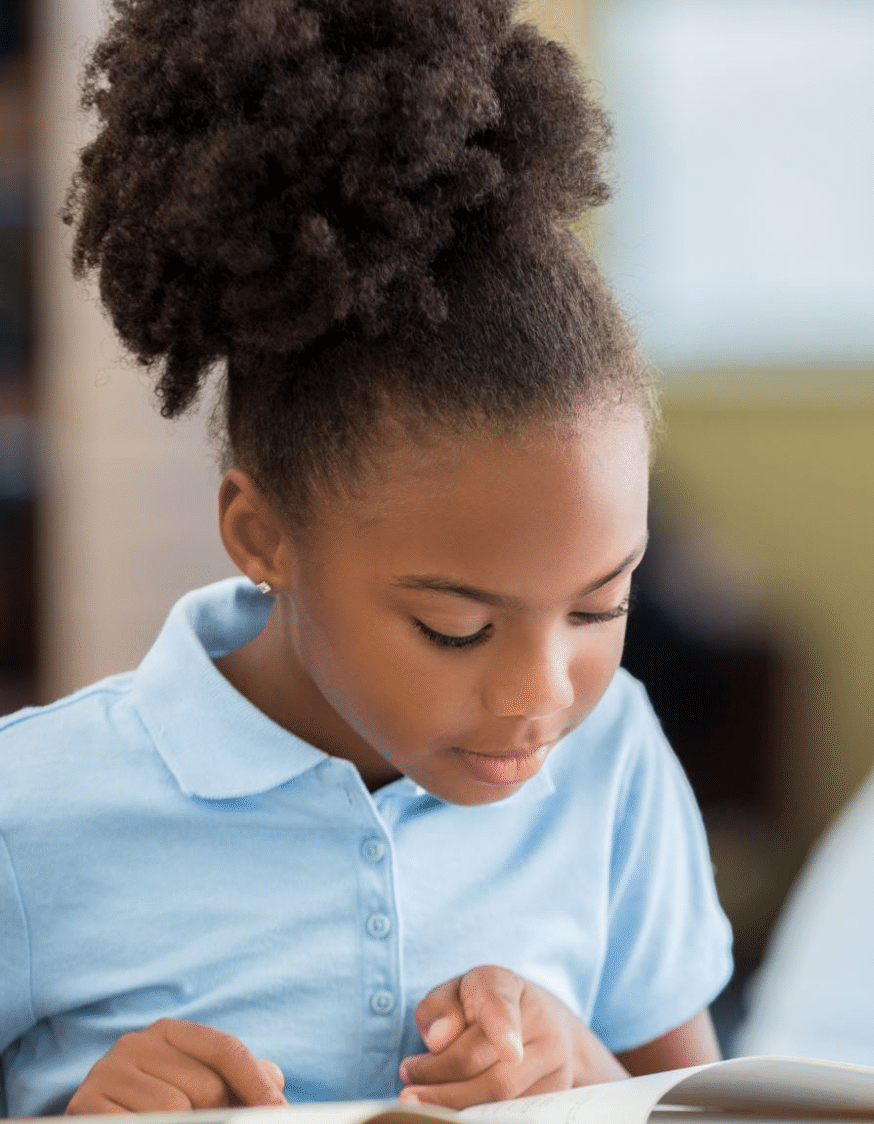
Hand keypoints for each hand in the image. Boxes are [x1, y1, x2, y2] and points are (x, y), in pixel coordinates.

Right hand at [65, 1018, 286, 1113]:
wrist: (97, 1122)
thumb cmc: (152, 1110)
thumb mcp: (194, 1087)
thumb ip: (237, 1079)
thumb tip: (276, 1083)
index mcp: (168, 1032)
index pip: (225, 1049)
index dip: (257, 1084)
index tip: (280, 1112)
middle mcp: (135, 1043)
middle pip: (207, 1086)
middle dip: (220, 1117)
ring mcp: (106, 1072)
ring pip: (176, 1110)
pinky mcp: (85, 1105)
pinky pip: (139, 1123)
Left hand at [399, 965, 627, 1108]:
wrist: (540, 1024)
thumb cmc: (482, 1006)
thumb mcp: (454, 993)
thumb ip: (438, 1007)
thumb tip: (438, 1039)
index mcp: (507, 986)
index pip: (503, 1005)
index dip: (506, 1028)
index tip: (510, 1052)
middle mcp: (541, 1023)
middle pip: (486, 1060)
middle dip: (441, 1076)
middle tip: (408, 1082)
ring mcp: (554, 1062)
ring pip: (500, 1094)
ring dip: (454, 1101)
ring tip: (419, 1098)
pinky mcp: (555, 1094)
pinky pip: (512, 1111)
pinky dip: (476, 1112)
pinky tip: (452, 1109)